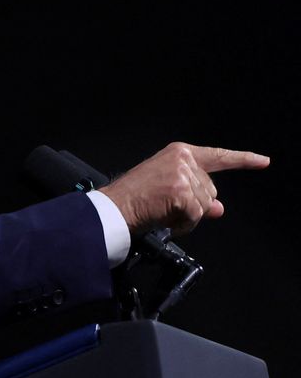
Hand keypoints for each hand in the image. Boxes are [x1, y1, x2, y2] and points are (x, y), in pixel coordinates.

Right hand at [99, 142, 269, 235]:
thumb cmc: (134, 197)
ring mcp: (183, 175)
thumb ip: (197, 195)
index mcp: (179, 153)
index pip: (217, 156)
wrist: (114, 207)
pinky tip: (165, 219)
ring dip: (187, 216)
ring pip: (205, 205)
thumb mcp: (169, 190)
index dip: (243, 160)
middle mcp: (183, 159)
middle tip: (166, 206)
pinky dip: (183, 224)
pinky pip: (196, 216)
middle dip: (195, 204)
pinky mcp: (182, 192)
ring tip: (162, 212)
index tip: (263, 161)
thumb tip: (218, 208)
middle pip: (211, 190)